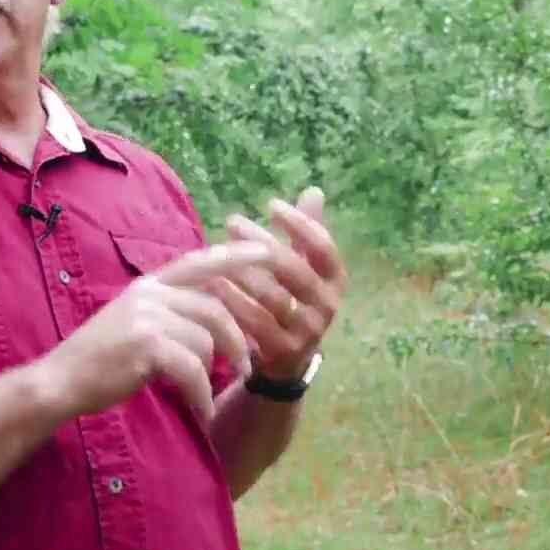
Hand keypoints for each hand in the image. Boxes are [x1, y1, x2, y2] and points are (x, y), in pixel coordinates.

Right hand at [36, 242, 270, 425]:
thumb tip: (216, 315)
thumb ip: (170, 311)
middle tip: (247, 367)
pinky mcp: (147, 345)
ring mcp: (147, 316)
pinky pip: (193, 368)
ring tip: (206, 395)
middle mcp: (150, 294)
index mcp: (149, 284)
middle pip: (214, 308)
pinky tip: (201, 410)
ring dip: (212, 373)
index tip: (267, 252)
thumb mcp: (135, 321)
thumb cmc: (100, 359)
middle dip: (237, 340)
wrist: (61, 381)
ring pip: (206, 340)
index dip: (235, 256)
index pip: (200, 261)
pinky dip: (201, 394)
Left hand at [213, 187, 347, 381]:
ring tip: (217, 252)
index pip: (323, 247)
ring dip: (243, 272)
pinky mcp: (284, 351)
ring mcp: (307, 331)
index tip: (271, 205)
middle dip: (262, 242)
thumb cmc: (293, 299)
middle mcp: (328, 305)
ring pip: (274, 296)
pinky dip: (234, 301)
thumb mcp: (304, 266)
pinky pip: (256, 322)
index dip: (300, 224)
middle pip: (294, 269)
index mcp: (335, 280)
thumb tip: (314, 191)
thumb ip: (307, 232)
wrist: (289, 358)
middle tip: (233, 221)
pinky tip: (214, 284)